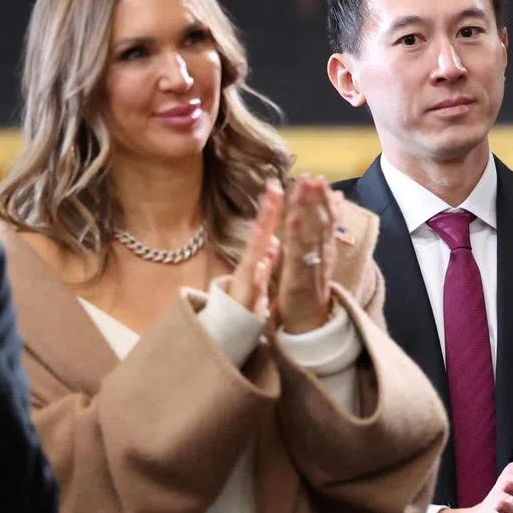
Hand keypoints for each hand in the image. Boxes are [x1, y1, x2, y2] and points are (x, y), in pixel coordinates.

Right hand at [227, 179, 281, 316]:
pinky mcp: (246, 298)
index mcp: (258, 256)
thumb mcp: (259, 273)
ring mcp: (247, 280)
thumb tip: (273, 238)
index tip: (279, 183)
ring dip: (260, 238)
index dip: (273, 206)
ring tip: (266, 219)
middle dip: (267, 212)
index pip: (267, 227)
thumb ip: (266, 255)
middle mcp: (251, 263)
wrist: (233, 329)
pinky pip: (253, 285)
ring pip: (254, 256)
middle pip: (260, 233)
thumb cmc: (247, 299)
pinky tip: (263, 264)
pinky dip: (258, 274)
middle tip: (273, 188)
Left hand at [277, 173, 340, 333]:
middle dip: (318, 199)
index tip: (320, 179)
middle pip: (321, 222)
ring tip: (307, 189)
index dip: (323, 200)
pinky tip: (292, 216)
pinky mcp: (299, 278)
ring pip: (311, 232)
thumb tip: (334, 210)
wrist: (311, 326)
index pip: (326, 220)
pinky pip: (298, 252)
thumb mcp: (318, 260)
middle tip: (315, 177)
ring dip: (309, 209)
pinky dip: (296, 233)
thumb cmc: (310, 292)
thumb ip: (324, 234)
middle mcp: (322, 254)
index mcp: (324, 249)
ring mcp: (312, 265)